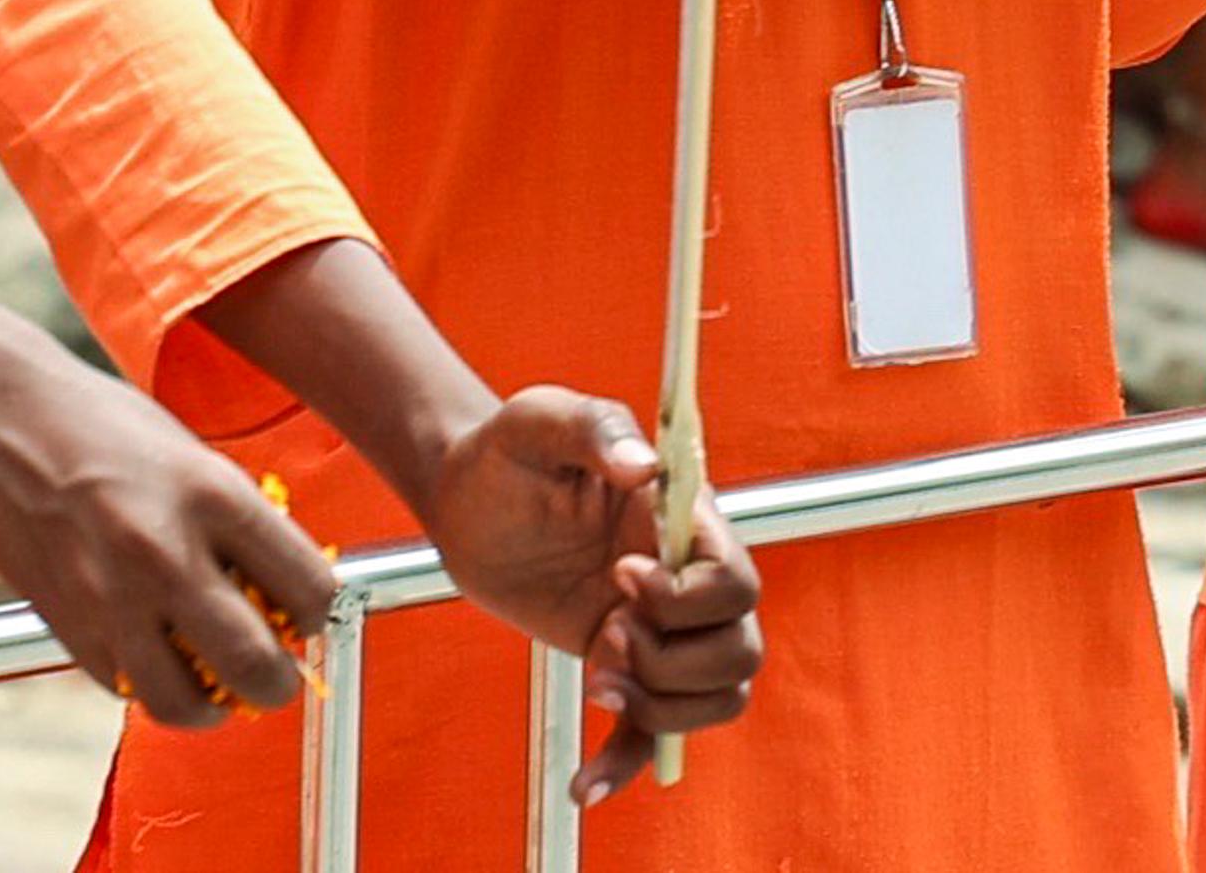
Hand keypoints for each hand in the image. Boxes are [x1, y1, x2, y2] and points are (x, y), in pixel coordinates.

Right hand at [0, 291, 337, 726]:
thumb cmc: (99, 424)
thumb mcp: (190, 453)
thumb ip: (236, 521)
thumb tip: (280, 587)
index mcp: (213, 494)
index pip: (308, 588)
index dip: (319, 611)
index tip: (306, 613)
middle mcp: (166, 553)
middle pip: (256, 666)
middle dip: (278, 681)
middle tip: (274, 672)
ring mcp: (112, 598)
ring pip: (186, 704)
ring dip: (212, 705)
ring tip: (215, 682)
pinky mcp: (67, 626)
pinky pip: (127, 689)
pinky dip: (151, 685)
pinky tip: (156, 654)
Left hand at [417, 390, 764, 801]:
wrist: (465, 498)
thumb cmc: (510, 450)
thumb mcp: (541, 420)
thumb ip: (593, 429)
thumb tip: (640, 467)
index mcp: (682, 522)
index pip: (733, 580)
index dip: (686, 598)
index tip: (620, 576)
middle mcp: (684, 580)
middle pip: (739, 650)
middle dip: (672, 658)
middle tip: (606, 632)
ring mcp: (659, 629)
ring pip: (716, 698)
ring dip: (659, 706)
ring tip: (596, 676)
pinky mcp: (622, 666)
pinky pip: (649, 732)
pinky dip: (625, 763)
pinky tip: (585, 785)